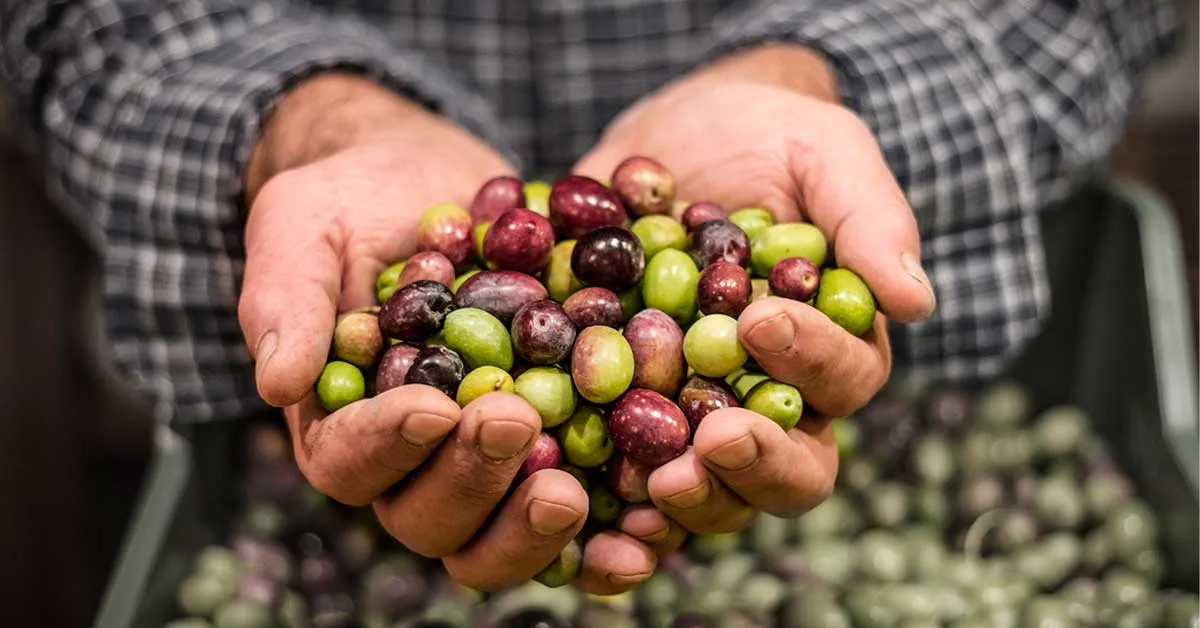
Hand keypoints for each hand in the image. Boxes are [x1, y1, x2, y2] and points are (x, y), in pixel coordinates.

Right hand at [237, 74, 658, 591]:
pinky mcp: (554, 450)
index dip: (388, 445)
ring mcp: (484, 466)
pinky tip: (645, 534)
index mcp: (342, 423)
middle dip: (471, 479)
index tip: (433, 406)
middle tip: (516, 422)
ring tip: (572, 487)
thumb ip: (287, 298)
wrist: (434, 184)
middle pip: (428, 517)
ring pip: (498, 536)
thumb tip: (277, 381)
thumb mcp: (304, 225)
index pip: (349, 462)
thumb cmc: (354, 201)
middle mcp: (412, 464)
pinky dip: (606, 538)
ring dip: (532, 526)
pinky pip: (576, 518)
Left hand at [576, 45, 936, 531]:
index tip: (760, 323)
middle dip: (755, 463)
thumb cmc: (765, 136)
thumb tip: (915, 300)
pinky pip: (623, 479)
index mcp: (832, 348)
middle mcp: (772, 400)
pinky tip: (589, 507)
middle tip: (712, 440)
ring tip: (651, 483)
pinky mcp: (625, 416)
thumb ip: (869, 218)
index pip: (843, 381)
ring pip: (713, 491)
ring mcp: (696, 417)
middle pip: (791, 468)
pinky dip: (611, 506)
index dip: (810, 361)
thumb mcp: (822, 151)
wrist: (670, 138)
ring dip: (689, 498)